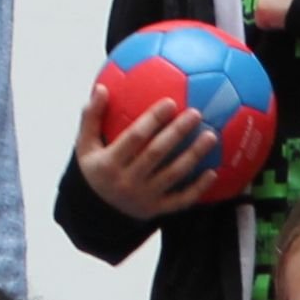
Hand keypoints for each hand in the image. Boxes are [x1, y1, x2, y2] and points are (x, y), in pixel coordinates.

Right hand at [69, 78, 216, 219]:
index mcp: (109, 163)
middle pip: (156, 153)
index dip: (152, 120)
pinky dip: (198, 188)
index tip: (170, 102)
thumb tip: (100, 88)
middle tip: (196, 113)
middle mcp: (127, 181)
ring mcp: (143, 197)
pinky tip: (213, 172)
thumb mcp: (85, 145)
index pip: (134, 138)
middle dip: (177, 132)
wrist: (96, 212)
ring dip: (193, 155)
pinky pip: (181, 200)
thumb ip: (91, 117)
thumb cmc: (96, 168)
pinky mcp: (156, 210)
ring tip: (211, 136)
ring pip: (173, 175)